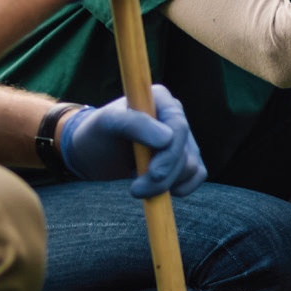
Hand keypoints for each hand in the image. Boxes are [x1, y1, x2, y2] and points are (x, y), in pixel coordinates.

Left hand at [59, 85, 207, 198]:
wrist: (93, 153)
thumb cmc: (97, 134)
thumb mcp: (108, 123)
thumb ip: (135, 124)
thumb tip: (167, 139)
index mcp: (161, 99)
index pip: (178, 126)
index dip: (170, 152)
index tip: (154, 173)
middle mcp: (175, 117)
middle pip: (185, 151)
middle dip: (163, 175)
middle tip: (135, 189)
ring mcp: (183, 138)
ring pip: (190, 167)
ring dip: (165, 185)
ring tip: (136, 187)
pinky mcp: (185, 158)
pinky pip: (197, 175)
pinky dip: (182, 188)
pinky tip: (158, 191)